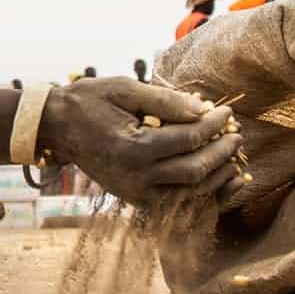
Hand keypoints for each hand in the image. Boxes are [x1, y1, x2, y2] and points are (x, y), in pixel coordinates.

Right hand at [38, 78, 243, 207]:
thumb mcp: (126, 89)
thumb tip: (204, 109)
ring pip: (190, 194)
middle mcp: (135, 177)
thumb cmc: (90, 101)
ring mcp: (135, 193)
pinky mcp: (135, 200)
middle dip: (222, 152)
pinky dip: (203, 195)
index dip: (214, 125)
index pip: (189, 139)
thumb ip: (166, 100)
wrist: (57, 127)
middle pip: (195, 171)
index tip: (227, 112)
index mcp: (133, 147)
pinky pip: (177, 204)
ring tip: (233, 158)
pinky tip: (222, 182)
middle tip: (237, 135)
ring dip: (218, 178)